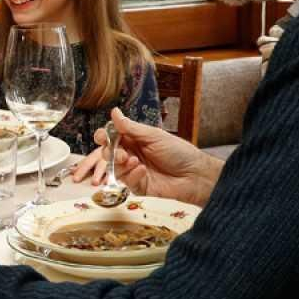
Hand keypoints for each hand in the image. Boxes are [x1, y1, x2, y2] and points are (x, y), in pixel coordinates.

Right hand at [71, 108, 222, 205]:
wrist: (195, 174)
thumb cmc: (179, 152)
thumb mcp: (154, 136)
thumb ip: (131, 127)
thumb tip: (114, 112)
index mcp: (135, 139)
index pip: (112, 136)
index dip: (104, 136)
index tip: (103, 137)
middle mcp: (132, 154)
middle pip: (108, 153)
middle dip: (110, 152)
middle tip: (122, 154)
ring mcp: (134, 171)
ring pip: (114, 168)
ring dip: (121, 165)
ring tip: (134, 162)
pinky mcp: (138, 186)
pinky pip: (127, 182)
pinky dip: (132, 176)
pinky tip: (143, 171)